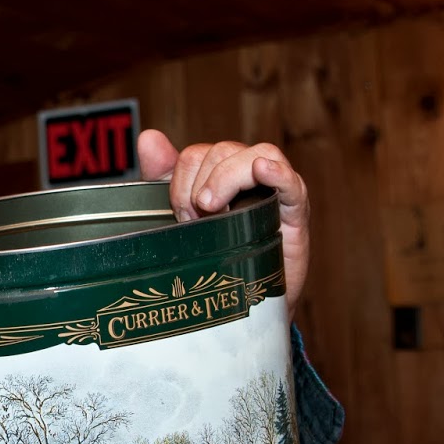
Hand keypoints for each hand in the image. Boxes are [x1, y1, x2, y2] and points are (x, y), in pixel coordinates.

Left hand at [138, 129, 310, 308]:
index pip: (196, 154)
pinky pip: (292, 182)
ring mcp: (273, 190)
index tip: (179, 214)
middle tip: (194, 219)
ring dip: (227, 178)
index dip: (181, 180)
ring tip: (214, 209)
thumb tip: (149, 138)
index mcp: (218, 173)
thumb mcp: (182, 217)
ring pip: (255, 156)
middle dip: (199, 183)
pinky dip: (277, 172)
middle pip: (222, 151)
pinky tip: (264, 170)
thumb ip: (164, 177)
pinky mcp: (295, 212)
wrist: (241, 305)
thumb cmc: (214, 257)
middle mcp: (246, 175)